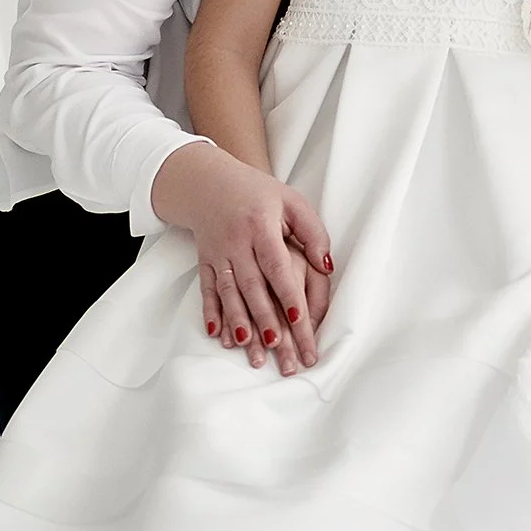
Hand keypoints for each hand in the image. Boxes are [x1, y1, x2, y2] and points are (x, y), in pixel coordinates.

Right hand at [151, 143, 333, 377]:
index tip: (300, 317)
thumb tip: (326, 266)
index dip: (288, 292)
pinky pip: (206, 290)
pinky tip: (215, 334)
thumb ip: (312, 232)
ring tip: (249, 347)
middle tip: (279, 347)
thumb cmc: (259, 193)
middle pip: (252, 286)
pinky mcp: (204, 261)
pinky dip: (210, 313)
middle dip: (265, 319)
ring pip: (227, 292)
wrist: (210, 182)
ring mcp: (217, 253)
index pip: (277, 265)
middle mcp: (236, 242)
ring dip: (237, 321)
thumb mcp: (291, 202)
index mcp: (260, 226)